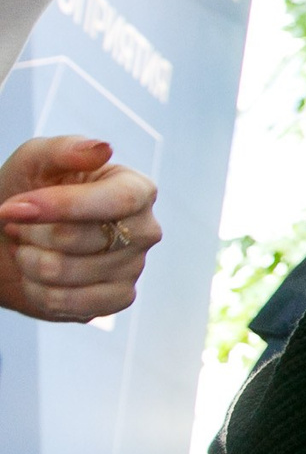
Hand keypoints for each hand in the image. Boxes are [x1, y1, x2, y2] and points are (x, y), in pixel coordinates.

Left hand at [0, 137, 161, 321]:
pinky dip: (39, 292)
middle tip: (17, 225)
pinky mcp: (118, 299)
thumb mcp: (35, 160)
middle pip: (83, 240)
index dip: (63, 206)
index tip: (14, 208)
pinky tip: (36, 277)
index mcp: (136, 189)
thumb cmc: (26, 193)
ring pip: (68, 273)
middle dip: (33, 233)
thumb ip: (65, 149)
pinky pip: (72, 303)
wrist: (9, 238)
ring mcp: (134, 267)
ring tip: (27, 249)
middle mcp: (144, 229)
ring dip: (30, 262)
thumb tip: (103, 149)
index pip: (117, 201)